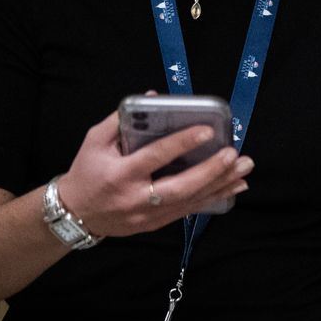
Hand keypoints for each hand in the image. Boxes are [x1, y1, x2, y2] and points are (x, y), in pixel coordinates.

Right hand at [56, 109, 251, 236]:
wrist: (75, 213)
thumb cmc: (87, 171)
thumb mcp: (94, 142)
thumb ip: (121, 120)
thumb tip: (152, 96)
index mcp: (119, 174)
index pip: (154, 157)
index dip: (181, 143)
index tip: (206, 130)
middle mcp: (136, 198)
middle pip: (179, 187)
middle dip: (211, 171)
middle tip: (235, 155)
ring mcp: (147, 215)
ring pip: (190, 201)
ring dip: (221, 185)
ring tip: (244, 169)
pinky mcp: (156, 224)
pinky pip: (190, 211)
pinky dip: (215, 198)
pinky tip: (236, 187)